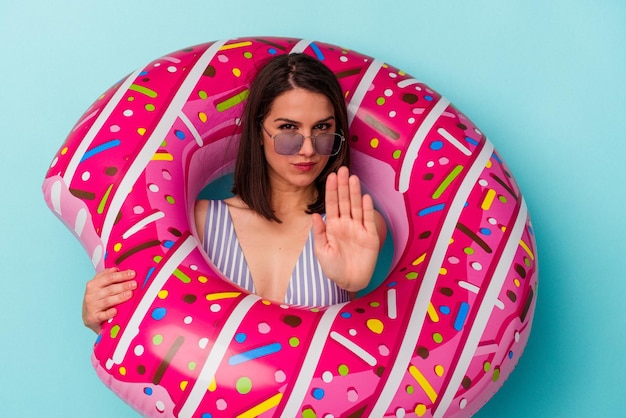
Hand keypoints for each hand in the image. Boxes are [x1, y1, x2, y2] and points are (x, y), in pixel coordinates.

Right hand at [82, 267, 135, 333]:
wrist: (89, 317)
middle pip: (109, 289)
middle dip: (123, 286)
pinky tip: (116, 311)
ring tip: (129, 294)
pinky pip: (102, 315)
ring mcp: (91, 307)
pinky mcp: (92, 318)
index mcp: (93, 284)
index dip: (121, 275)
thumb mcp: (99, 286)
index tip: (132, 274)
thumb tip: (116, 269)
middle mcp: (91, 295)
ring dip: (119, 297)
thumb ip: (107, 277)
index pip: (108, 277)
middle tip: (134, 284)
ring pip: (107, 301)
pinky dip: (109, 313)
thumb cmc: (97, 300)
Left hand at [313, 166, 383, 291]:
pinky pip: (368, 219)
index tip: (330, 176)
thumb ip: (318, 233)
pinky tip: (365, 197)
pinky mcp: (370, 236)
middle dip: (343, 185)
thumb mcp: (320, 251)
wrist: (348, 281)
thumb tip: (314, 215)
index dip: (331, 190)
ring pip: (356, 206)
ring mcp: (358, 228)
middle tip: (342, 170)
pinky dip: (367, 208)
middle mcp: (346, 224)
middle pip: (345, 201)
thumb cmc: (333, 267)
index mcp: (332, 226)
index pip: (331, 204)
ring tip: (353, 178)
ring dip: (355, 192)